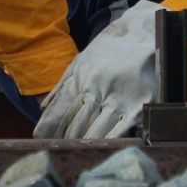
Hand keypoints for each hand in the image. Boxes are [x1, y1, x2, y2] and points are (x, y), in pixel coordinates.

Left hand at [34, 0, 162, 138]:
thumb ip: (62, 84)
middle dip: (67, 140)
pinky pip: (121, 129)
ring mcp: (118, 98)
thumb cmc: (110, 47)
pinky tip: (103, 150)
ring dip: (86, 144)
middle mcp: (97, 89)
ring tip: (80, 153)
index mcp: (81, 78)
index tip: (43, 140)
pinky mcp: (137, 104)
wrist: (143, 33)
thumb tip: (44, 107)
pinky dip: (110, 142)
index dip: (51, 129)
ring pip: (97, 130)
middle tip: (62, 151)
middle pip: (77, 124)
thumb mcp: (81, 59)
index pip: (61, 111)